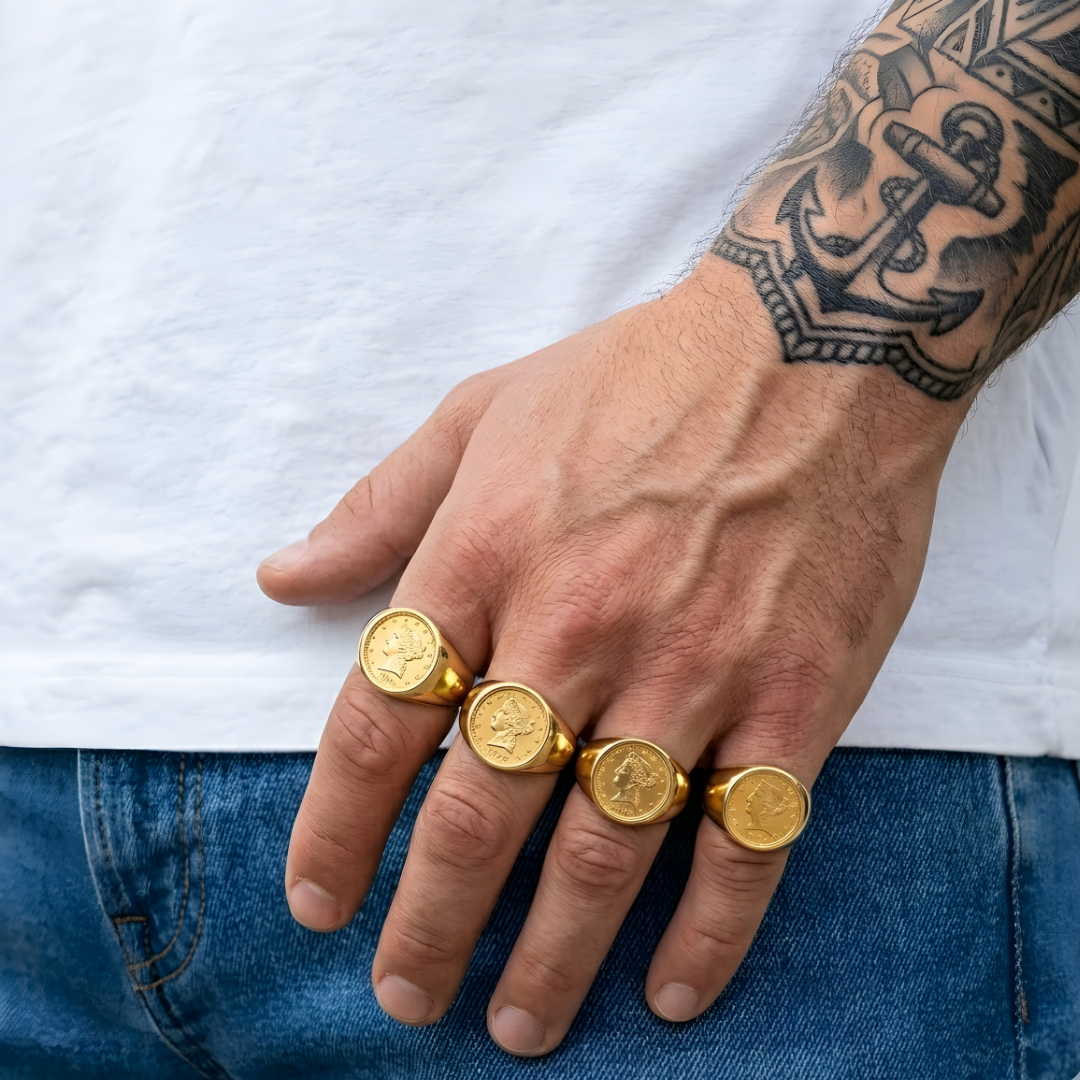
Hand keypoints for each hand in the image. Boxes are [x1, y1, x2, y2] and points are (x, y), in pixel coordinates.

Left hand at [257, 254, 964, 1054]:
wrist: (811, 349)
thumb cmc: (635, 376)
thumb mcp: (483, 411)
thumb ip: (378, 505)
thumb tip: (282, 576)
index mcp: (485, 554)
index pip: (380, 722)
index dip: (336, 826)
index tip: (319, 898)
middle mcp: (576, 625)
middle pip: (479, 811)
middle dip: (430, 920)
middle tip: (406, 993)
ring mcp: (691, 669)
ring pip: (604, 849)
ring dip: (552, 953)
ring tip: (515, 1020)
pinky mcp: (794, 695)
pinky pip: (745, 840)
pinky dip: (709, 932)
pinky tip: (669, 990)